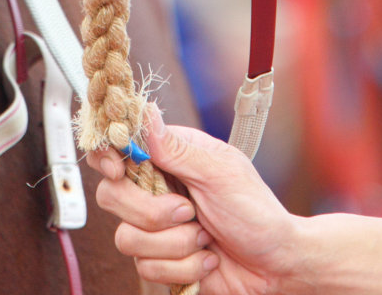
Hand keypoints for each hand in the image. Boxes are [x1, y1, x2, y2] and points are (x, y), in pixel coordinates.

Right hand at [87, 107, 302, 293]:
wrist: (276, 267)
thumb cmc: (256, 212)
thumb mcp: (221, 172)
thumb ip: (178, 148)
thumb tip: (145, 113)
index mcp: (167, 157)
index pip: (117, 146)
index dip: (105, 156)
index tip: (117, 169)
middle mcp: (155, 189)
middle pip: (112, 195)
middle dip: (151, 212)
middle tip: (188, 211)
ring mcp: (155, 227)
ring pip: (127, 238)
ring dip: (175, 244)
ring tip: (205, 238)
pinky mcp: (161, 261)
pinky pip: (146, 268)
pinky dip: (183, 267)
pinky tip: (207, 258)